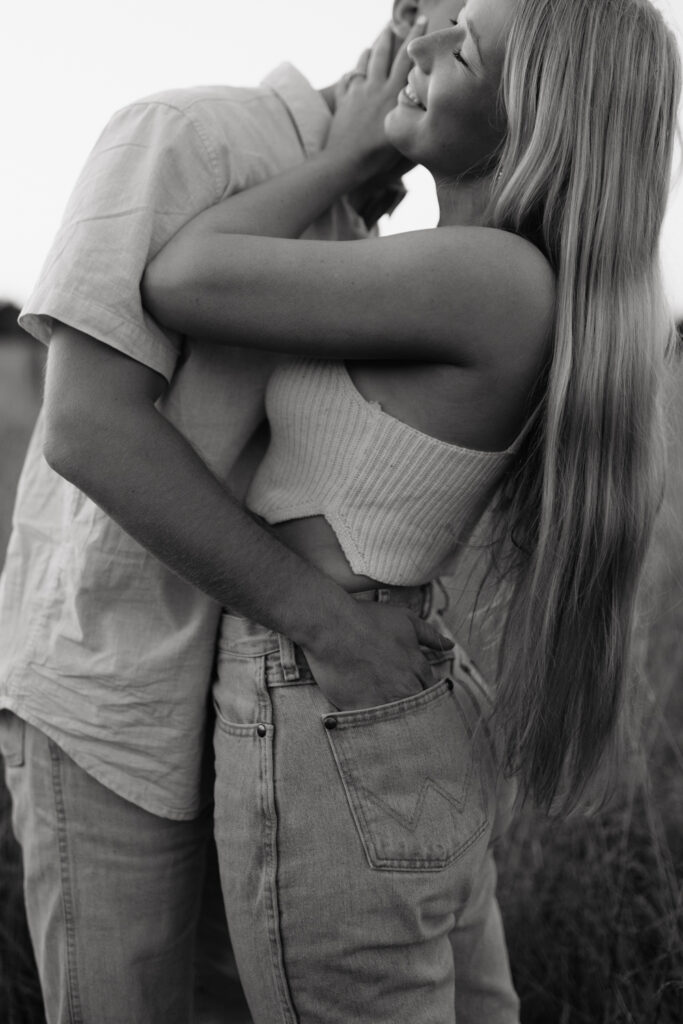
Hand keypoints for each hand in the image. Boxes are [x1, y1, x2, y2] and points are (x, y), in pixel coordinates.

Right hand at [301, 600, 452, 711]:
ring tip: (384, 713)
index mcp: (418, 667)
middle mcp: (406, 686)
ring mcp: (385, 700)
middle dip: (410, 706)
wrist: (332, 626)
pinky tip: (369, 722)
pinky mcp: (362, 709)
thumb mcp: (405, 620)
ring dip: (395, 719)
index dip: (420, 689)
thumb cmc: (367, 619)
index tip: (408, 688)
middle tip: (395, 701)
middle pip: (418, 708)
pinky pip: (374, 726)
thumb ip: (430, 635)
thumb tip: (450, 645)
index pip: (430, 689)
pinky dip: (374, 726)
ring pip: (399, 720)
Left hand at [327, 19, 426, 181]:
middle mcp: (374, 88)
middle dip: (391, 36)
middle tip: (394, 24)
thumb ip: (412, 114)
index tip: (421, 21)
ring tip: (373, 44)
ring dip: (370, 51)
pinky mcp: (343, 102)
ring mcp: (356, 93)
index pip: (406, 59)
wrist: (347, 162)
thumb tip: (423, 104)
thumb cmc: (378, 155)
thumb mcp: (403, 134)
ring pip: (364, 64)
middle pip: (383, 54)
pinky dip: (350, 75)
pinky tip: (351, 73)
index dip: (415, 39)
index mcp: (392, 94)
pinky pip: (346, 81)